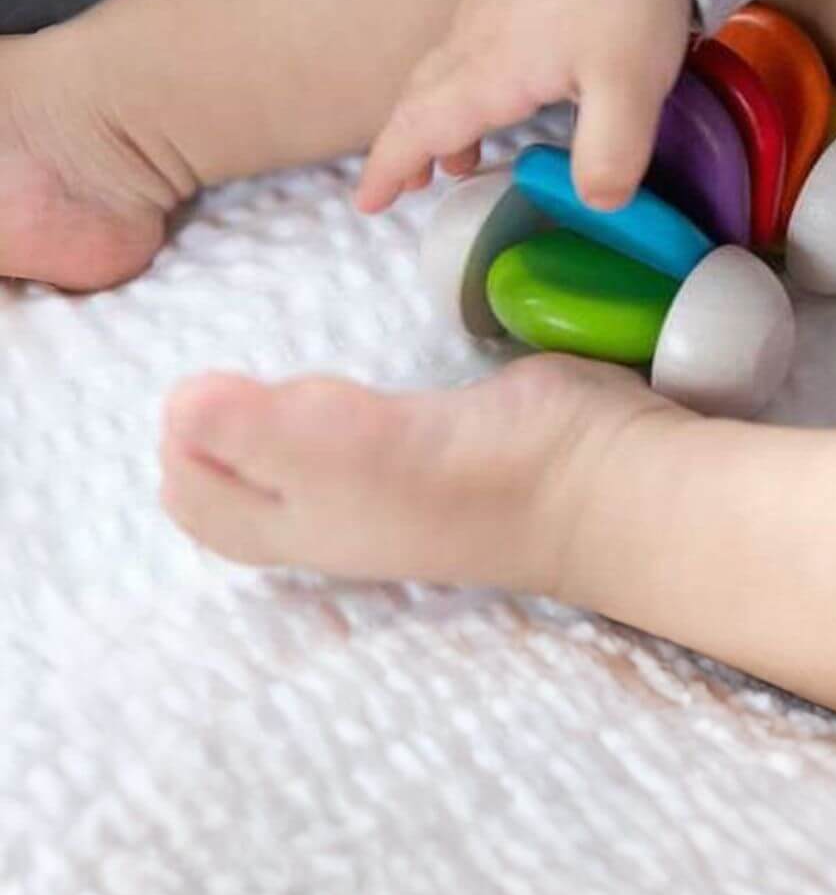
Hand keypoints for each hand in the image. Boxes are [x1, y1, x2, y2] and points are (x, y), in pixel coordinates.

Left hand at [160, 353, 688, 592]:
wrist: (601, 476)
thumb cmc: (480, 475)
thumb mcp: (361, 455)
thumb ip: (267, 432)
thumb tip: (174, 403)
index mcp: (304, 527)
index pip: (200, 495)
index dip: (185, 440)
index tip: (209, 377)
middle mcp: (336, 510)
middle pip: (238, 475)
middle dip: (216, 422)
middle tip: (239, 368)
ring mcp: (389, 475)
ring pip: (295, 445)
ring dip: (270, 408)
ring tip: (275, 370)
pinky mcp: (435, 436)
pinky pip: (355, 420)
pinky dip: (332, 395)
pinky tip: (351, 372)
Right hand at [357, 0, 692, 213]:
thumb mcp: (630, 87)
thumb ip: (610, 155)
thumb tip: (598, 206)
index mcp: (488, 68)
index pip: (418, 127)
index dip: (388, 168)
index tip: (366, 202)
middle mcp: (475, 35)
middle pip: (420, 98)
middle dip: (406, 145)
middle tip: (404, 185)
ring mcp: (491, 3)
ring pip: (444, 70)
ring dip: (439, 115)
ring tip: (459, 154)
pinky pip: (469, 44)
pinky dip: (466, 82)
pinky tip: (506, 87)